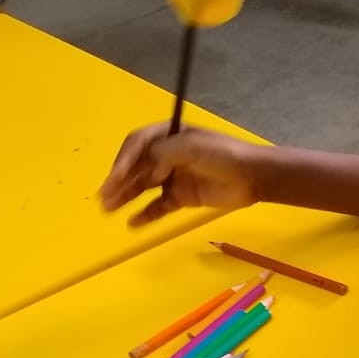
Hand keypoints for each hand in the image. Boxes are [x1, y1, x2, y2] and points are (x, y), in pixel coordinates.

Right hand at [100, 125, 264, 225]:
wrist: (254, 176)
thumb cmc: (223, 155)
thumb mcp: (191, 147)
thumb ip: (162, 154)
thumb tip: (142, 167)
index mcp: (168, 135)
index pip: (137, 145)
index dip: (123, 160)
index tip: (115, 178)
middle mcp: (167, 154)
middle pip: (136, 167)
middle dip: (119, 181)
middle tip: (104, 197)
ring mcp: (173, 176)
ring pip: (143, 187)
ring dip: (125, 197)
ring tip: (108, 209)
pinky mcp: (182, 197)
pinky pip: (158, 206)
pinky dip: (146, 214)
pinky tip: (132, 222)